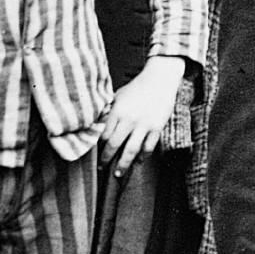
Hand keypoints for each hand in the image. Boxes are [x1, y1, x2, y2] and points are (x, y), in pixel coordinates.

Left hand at [99, 56, 185, 177]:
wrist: (160, 80)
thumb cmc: (136, 87)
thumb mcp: (118, 96)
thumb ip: (109, 112)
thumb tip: (97, 127)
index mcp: (117, 111)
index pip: (103, 135)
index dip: (98, 147)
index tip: (94, 155)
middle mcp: (129, 120)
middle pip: (115, 145)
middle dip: (107, 159)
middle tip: (102, 168)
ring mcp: (144, 124)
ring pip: (132, 150)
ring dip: (124, 163)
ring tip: (119, 173)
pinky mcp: (157, 127)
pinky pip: (149, 146)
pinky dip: (143, 156)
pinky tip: (139, 161)